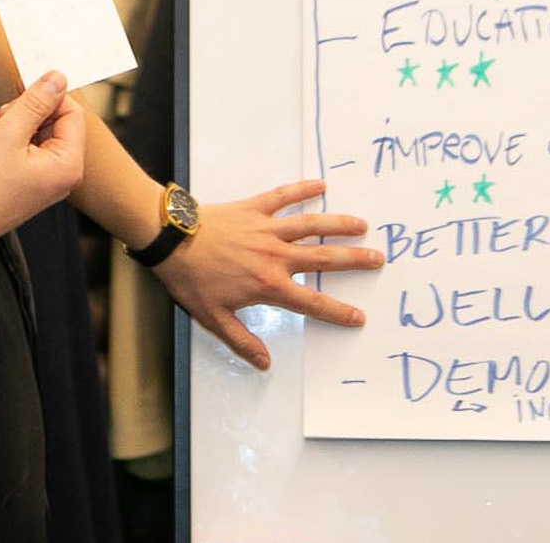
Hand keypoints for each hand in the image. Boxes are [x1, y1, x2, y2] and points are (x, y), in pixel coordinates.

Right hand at [0, 71, 85, 247]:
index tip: (24, 88)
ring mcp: (45, 180)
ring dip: (11, 128)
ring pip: (35, 133)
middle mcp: (62, 175)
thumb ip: (36, 101)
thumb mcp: (8, 131)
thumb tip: (57, 79)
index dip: (48, 96)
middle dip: (24, 115)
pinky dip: (5, 143)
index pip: (72, 113)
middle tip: (1, 122)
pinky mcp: (28, 182)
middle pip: (54, 122)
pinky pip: (23, 149)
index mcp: (68, 165)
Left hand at [153, 178, 380, 370]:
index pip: (312, 303)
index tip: (358, 316)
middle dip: (354, 261)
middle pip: (323, 259)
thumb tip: (265, 363)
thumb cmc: (190, 279)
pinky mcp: (254, 208)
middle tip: (378, 259)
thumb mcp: (214, 318)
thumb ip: (242, 340)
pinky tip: (321, 185)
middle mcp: (275, 256)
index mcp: (268, 285)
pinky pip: (283, 196)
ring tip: (361, 225)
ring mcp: (267, 229)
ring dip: (338, 225)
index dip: (338, 312)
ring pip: (311, 226)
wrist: (171, 239)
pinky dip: (303, 189)